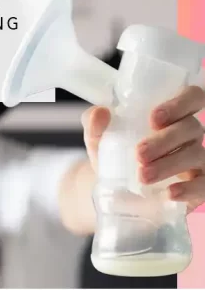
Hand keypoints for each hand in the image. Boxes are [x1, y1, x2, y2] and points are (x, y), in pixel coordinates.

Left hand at [82, 85, 204, 210]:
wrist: (114, 191)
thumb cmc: (115, 154)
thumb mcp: (99, 139)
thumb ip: (95, 124)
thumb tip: (99, 113)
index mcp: (172, 113)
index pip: (192, 96)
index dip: (179, 103)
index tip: (153, 118)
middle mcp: (189, 133)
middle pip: (191, 127)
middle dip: (165, 140)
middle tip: (139, 154)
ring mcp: (197, 159)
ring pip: (196, 154)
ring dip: (170, 164)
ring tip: (143, 176)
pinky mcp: (198, 186)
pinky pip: (204, 184)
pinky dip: (190, 188)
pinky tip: (170, 193)